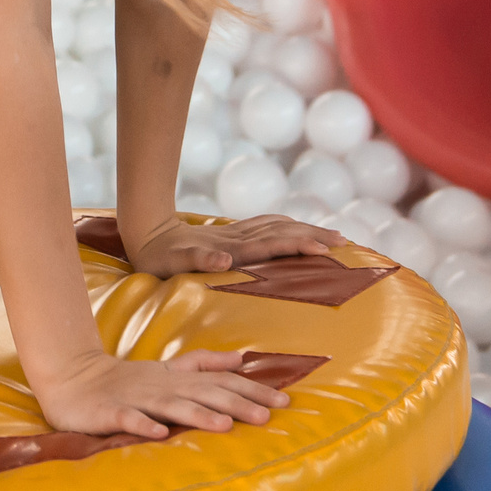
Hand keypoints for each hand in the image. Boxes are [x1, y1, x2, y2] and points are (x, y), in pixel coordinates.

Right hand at [31, 348, 290, 439]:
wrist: (73, 379)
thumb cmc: (127, 379)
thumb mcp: (169, 368)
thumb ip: (204, 362)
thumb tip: (242, 359)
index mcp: (177, 377)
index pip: (221, 381)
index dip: (251, 389)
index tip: (283, 401)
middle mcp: (162, 385)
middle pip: (204, 393)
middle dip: (236, 404)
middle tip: (268, 416)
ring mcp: (137, 398)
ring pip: (172, 406)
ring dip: (198, 415)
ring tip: (225, 426)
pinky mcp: (111, 412)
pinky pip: (128, 419)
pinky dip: (143, 425)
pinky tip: (158, 435)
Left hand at [124, 213, 341, 277]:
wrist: (146, 231)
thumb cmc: (159, 257)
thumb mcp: (173, 262)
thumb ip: (198, 260)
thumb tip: (222, 260)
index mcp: (230, 248)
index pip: (271, 245)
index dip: (298, 245)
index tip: (324, 249)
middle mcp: (237, 238)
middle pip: (282, 233)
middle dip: (314, 236)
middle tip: (344, 242)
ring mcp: (236, 233)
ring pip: (278, 227)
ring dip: (306, 229)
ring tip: (333, 236)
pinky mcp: (231, 234)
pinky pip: (267, 227)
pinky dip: (288, 227)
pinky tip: (298, 229)